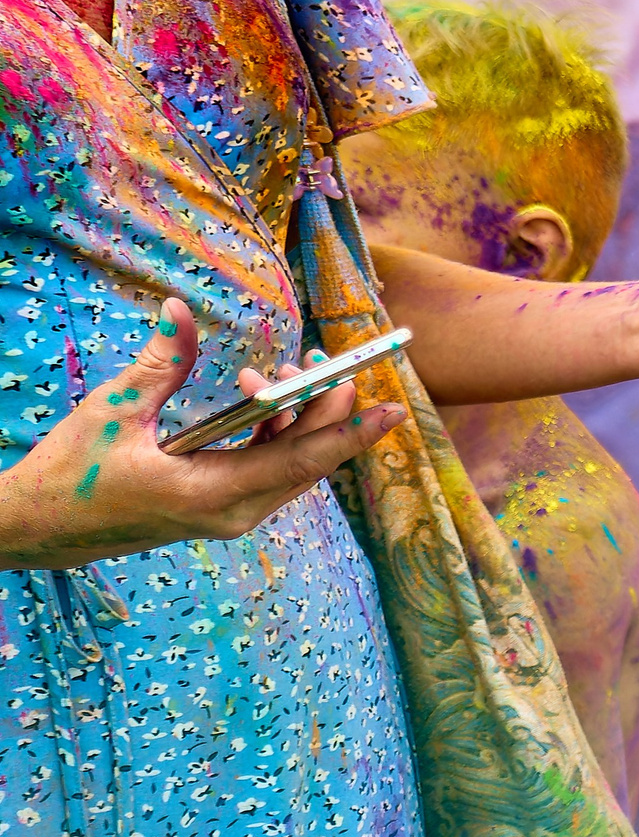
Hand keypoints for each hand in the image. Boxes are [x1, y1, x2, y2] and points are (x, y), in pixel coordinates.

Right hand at [0, 299, 405, 569]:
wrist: (44, 526)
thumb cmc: (75, 470)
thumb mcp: (116, 411)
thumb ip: (159, 364)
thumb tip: (179, 309)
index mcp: (212, 493)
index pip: (302, 462)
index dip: (353, 434)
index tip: (395, 409)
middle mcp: (233, 512)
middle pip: (308, 462)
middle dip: (328, 409)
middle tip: (330, 361)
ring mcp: (230, 515)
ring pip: (292, 466)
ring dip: (300, 418)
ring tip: (293, 370)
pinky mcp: (222, 509)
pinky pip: (270, 471)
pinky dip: (277, 433)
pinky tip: (264, 397)